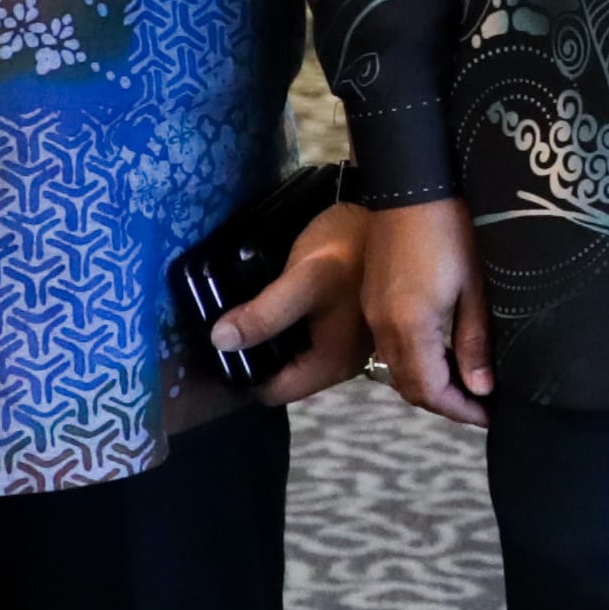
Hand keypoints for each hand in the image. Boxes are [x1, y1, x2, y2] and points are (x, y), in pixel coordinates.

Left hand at [206, 198, 373, 403]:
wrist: (388, 217)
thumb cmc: (349, 250)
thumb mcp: (303, 279)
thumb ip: (264, 314)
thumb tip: (220, 341)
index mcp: (331, 363)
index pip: (272, 392)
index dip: (242, 372)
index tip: (220, 344)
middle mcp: (340, 364)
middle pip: (283, 377)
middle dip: (254, 355)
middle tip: (228, 323)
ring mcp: (344, 346)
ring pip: (292, 357)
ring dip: (268, 340)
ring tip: (245, 312)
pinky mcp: (343, 326)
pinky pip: (304, 339)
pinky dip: (285, 327)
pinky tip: (272, 303)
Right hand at [360, 195, 491, 425]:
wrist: (412, 183)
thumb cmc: (452, 229)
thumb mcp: (475, 287)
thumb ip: (475, 342)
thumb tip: (480, 388)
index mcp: (409, 327)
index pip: (430, 390)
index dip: (460, 410)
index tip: (489, 415)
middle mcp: (383, 325)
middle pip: (410, 385)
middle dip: (444, 402)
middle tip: (480, 405)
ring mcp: (373, 310)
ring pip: (397, 367)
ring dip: (429, 382)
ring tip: (466, 382)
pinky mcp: (373, 296)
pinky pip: (390, 344)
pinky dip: (416, 360)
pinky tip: (442, 351)